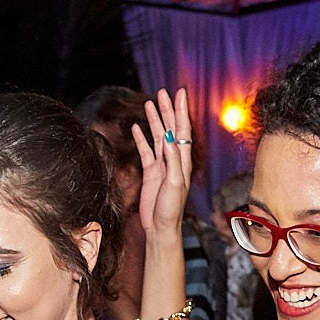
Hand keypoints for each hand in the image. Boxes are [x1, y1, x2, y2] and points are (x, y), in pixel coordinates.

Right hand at [130, 87, 193, 238]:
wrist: (161, 227)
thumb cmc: (171, 209)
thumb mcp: (174, 183)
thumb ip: (171, 160)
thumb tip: (167, 137)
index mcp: (183, 160)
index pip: (182, 129)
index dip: (180, 110)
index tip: (179, 93)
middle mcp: (173, 159)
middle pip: (170, 128)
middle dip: (167, 109)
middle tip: (162, 92)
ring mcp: (162, 165)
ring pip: (157, 136)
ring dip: (154, 120)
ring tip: (149, 103)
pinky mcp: (151, 172)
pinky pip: (146, 151)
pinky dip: (141, 138)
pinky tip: (136, 127)